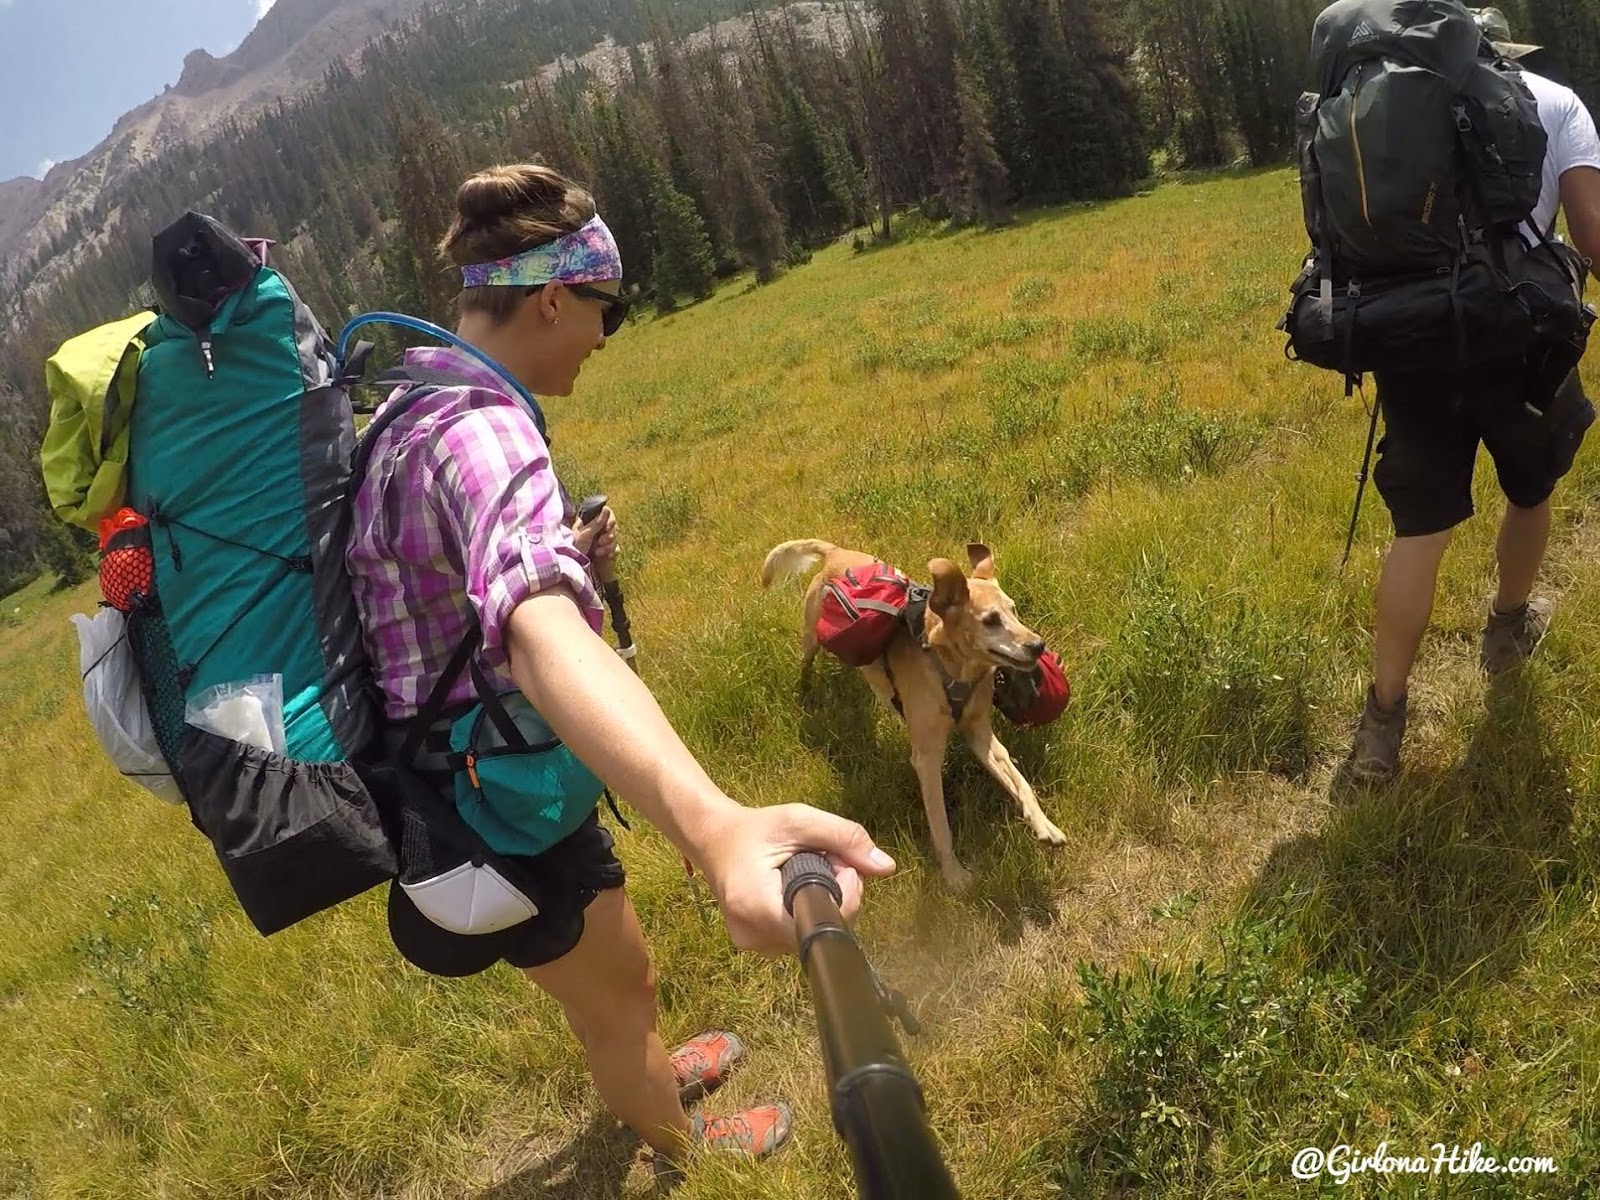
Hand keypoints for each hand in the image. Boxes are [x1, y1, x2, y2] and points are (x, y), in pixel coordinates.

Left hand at [572, 504, 617, 562]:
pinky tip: (606, 556)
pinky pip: (616, 548)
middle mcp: (597, 529)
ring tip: (597, 552)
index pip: (607, 514)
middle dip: (608, 536)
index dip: (610, 519)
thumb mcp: (586, 534)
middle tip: (600, 542)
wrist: (577, 567)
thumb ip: (597, 522)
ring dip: (608, 546)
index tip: (607, 527)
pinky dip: (611, 552)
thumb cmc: (576, 548)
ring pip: (615, 538)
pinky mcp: (607, 550)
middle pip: (613, 526)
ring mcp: (603, 540)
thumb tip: (606, 507)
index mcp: (590, 522)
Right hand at [698, 803, 896, 954]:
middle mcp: (753, 936)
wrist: (712, 840)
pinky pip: (797, 936)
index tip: (839, 863)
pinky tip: (795, 890)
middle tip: (824, 861)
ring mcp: (753, 946)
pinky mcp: (756, 946)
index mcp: (757, 906)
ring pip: (811, 935)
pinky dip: (805, 914)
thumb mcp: (798, 820)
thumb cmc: (754, 828)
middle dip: (836, 895)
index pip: (821, 923)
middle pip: (820, 930)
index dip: (844, 896)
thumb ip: (844, 837)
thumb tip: (887, 867)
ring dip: (822, 905)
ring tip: (806, 872)